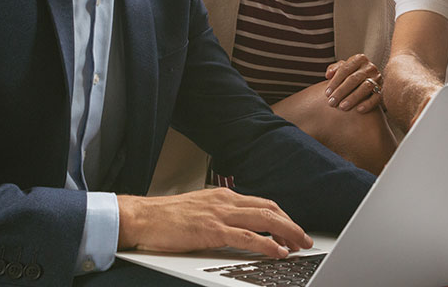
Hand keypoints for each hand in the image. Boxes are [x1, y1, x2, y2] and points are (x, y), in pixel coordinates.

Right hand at [117, 189, 311, 257]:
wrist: (142, 217)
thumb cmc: (166, 217)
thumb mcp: (200, 210)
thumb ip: (220, 216)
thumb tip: (239, 229)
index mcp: (223, 196)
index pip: (262, 203)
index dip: (282, 217)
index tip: (292, 230)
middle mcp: (226, 201)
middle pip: (270, 209)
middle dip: (291, 225)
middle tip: (305, 239)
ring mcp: (220, 214)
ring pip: (265, 219)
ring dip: (287, 233)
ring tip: (299, 246)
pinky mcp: (212, 230)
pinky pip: (247, 237)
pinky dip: (267, 244)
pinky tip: (278, 252)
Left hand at [324, 54, 381, 112]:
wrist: (370, 82)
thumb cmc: (352, 75)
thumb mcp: (344, 69)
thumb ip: (335, 69)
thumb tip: (328, 75)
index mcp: (359, 59)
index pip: (345, 69)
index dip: (334, 82)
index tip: (326, 93)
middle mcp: (370, 67)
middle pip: (354, 79)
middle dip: (341, 91)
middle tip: (331, 102)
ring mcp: (377, 79)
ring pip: (365, 88)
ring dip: (353, 98)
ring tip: (342, 107)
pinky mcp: (382, 90)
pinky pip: (376, 98)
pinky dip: (368, 104)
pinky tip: (358, 110)